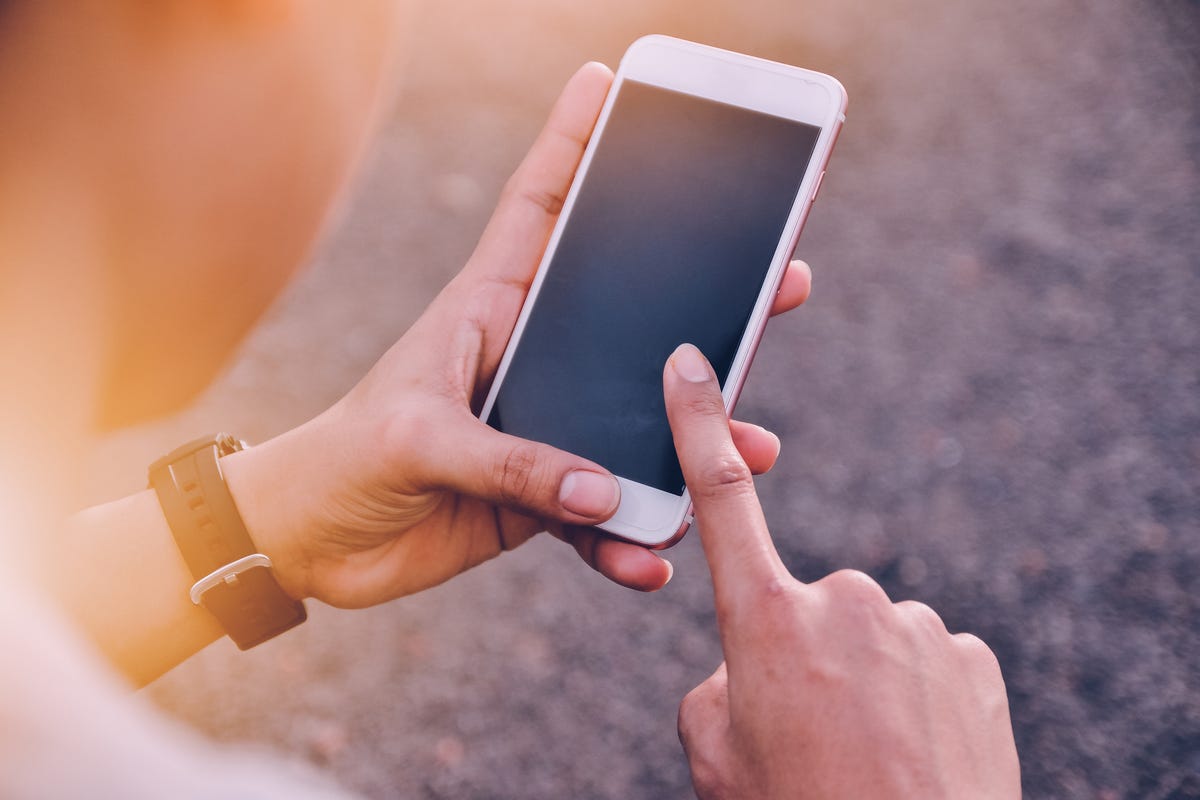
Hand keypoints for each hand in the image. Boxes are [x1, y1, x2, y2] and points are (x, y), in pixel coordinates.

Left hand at [221, 63, 814, 607]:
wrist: (314, 545)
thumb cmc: (342, 461)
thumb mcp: (418, 441)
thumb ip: (510, 463)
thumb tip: (607, 490)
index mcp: (486, 308)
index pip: (537, 207)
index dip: (572, 142)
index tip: (611, 82)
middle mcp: (526, 356)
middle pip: (627, 313)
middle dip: (702, 297)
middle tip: (782, 280)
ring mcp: (542, 427)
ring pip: (638, 420)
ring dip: (696, 437)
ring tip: (751, 450)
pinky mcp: (541, 496)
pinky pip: (604, 515)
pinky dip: (631, 538)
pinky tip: (654, 558)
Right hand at [664, 344, 1020, 798]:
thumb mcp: (715, 753)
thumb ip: (718, 682)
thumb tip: (749, 663)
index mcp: (765, 621)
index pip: (720, 498)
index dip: (698, 422)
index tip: (690, 364)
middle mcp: (843, 603)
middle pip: (806, 607)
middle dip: (804, 654)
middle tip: (813, 730)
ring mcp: (916, 626)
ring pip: (870, 638)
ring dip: (864, 681)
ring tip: (867, 752)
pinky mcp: (971, 655)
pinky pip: (926, 659)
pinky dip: (916, 696)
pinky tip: (914, 749)